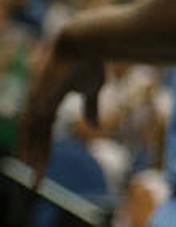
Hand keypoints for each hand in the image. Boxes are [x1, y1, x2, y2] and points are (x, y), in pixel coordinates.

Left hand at [21, 36, 105, 183]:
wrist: (87, 42)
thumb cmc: (92, 61)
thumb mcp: (93, 89)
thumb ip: (91, 107)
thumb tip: (93, 126)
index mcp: (50, 102)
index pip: (43, 133)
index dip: (43, 151)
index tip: (43, 170)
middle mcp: (39, 104)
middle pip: (34, 139)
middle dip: (35, 161)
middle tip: (36, 184)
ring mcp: (37, 101)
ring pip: (30, 137)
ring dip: (33, 159)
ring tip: (35, 180)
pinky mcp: (40, 99)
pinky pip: (33, 128)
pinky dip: (32, 146)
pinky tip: (33, 161)